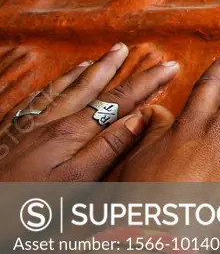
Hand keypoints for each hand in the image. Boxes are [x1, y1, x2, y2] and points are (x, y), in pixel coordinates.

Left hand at [0, 43, 176, 181]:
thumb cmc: (25, 206)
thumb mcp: (74, 183)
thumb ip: (107, 149)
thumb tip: (141, 118)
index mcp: (71, 132)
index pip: (118, 100)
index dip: (146, 82)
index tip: (170, 66)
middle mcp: (50, 121)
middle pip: (88, 88)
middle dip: (112, 68)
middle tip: (128, 48)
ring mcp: (27, 126)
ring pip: (60, 90)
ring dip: (83, 73)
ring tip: (97, 59)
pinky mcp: (7, 135)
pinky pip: (34, 100)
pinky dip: (51, 88)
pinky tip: (51, 87)